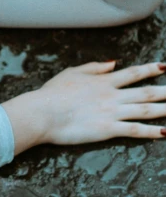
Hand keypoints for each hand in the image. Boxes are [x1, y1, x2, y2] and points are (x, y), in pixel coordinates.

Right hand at [37, 60, 165, 144]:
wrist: (44, 112)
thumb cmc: (53, 93)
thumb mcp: (72, 73)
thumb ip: (94, 68)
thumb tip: (113, 63)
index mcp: (103, 81)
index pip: (133, 73)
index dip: (151, 69)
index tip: (165, 67)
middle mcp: (112, 96)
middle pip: (145, 92)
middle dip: (165, 91)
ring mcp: (112, 113)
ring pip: (144, 110)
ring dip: (163, 110)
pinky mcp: (108, 130)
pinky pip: (135, 130)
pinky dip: (152, 132)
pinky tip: (164, 132)